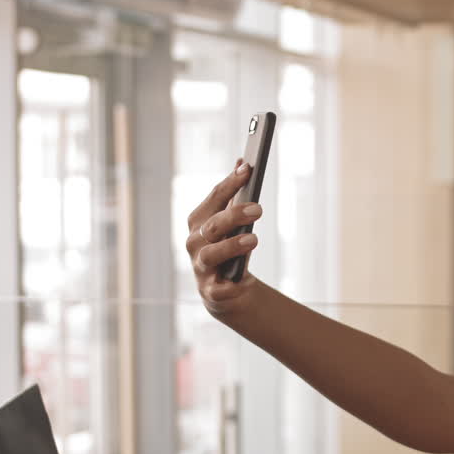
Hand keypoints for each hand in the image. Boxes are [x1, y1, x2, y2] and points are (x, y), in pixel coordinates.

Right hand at [186, 158, 262, 316]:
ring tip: (253, 240)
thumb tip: (242, 162)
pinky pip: (219, 287)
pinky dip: (229, 284)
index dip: (230, 183)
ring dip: (231, 246)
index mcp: (199, 221)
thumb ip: (236, 195)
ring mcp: (200, 267)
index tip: (247, 169)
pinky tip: (240, 281)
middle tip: (258, 208)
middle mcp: (195, 242)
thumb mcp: (235, 222)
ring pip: (211, 254)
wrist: (227, 291)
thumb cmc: (231, 249)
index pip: (214, 198)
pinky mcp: (211, 291)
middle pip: (212, 226)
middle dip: (234, 215)